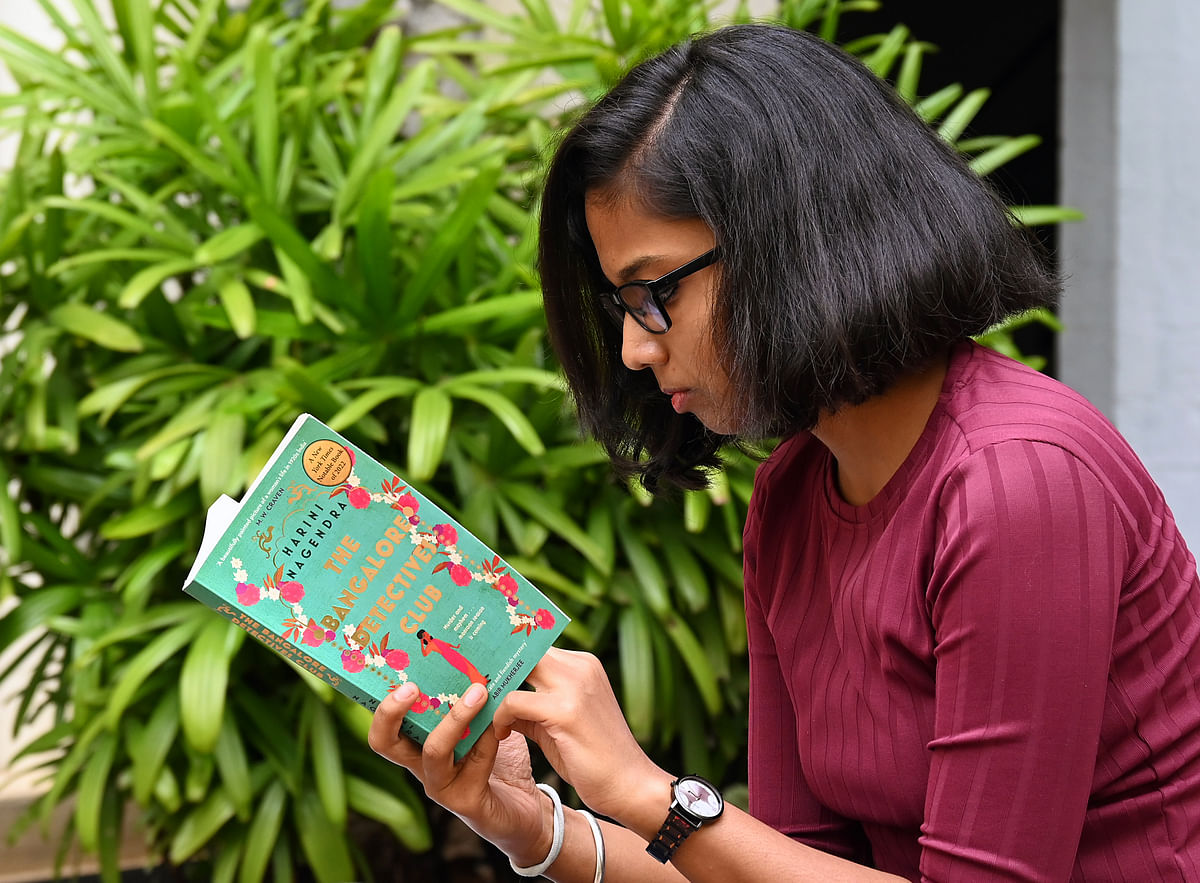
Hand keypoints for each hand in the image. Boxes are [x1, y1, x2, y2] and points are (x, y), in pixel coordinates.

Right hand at [368, 681, 553, 864]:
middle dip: (391, 711)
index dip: (381, 700)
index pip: (384, 724)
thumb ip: (472, 697)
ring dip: (455, 718)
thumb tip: (475, 652)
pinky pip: (474, 766)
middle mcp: (421, 766)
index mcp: (418, 745)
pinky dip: (487, 740)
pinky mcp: (467, 801)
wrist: (526, 808)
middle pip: (384, 742)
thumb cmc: (499, 760)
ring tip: (477, 692)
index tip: (394, 669)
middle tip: (411, 686)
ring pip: (433, 751)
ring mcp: (441, 786)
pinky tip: (502, 723)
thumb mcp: (482, 722)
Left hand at [492, 648, 671, 823]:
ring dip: (493, 694)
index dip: (506, 658)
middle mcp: (580, 666)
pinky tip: (500, 734)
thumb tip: (491, 698)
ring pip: (515, 671)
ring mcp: (574, 685)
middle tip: (470, 689)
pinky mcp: (565, 710)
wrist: (629, 785)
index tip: (480, 671)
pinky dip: (499, 718)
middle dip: (494, 668)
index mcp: (583, 664)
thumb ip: (529, 704)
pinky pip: (514, 702)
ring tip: (483, 716)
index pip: (533, 646)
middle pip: (522, 651)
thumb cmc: (591, 756)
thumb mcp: (555, 721)